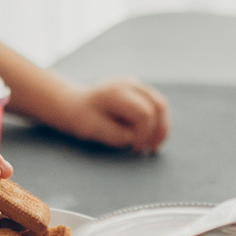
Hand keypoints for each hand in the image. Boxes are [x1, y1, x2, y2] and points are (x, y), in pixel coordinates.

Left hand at [55, 79, 169, 153]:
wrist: (73, 104)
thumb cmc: (80, 118)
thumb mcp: (93, 130)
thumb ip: (116, 134)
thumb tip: (136, 139)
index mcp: (116, 93)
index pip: (143, 114)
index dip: (144, 135)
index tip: (134, 151)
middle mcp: (130, 85)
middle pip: (158, 106)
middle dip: (158, 131)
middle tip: (149, 151)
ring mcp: (136, 86)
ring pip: (161, 105)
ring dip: (162, 128)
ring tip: (153, 147)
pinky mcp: (139, 92)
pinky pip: (157, 106)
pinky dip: (158, 123)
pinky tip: (152, 139)